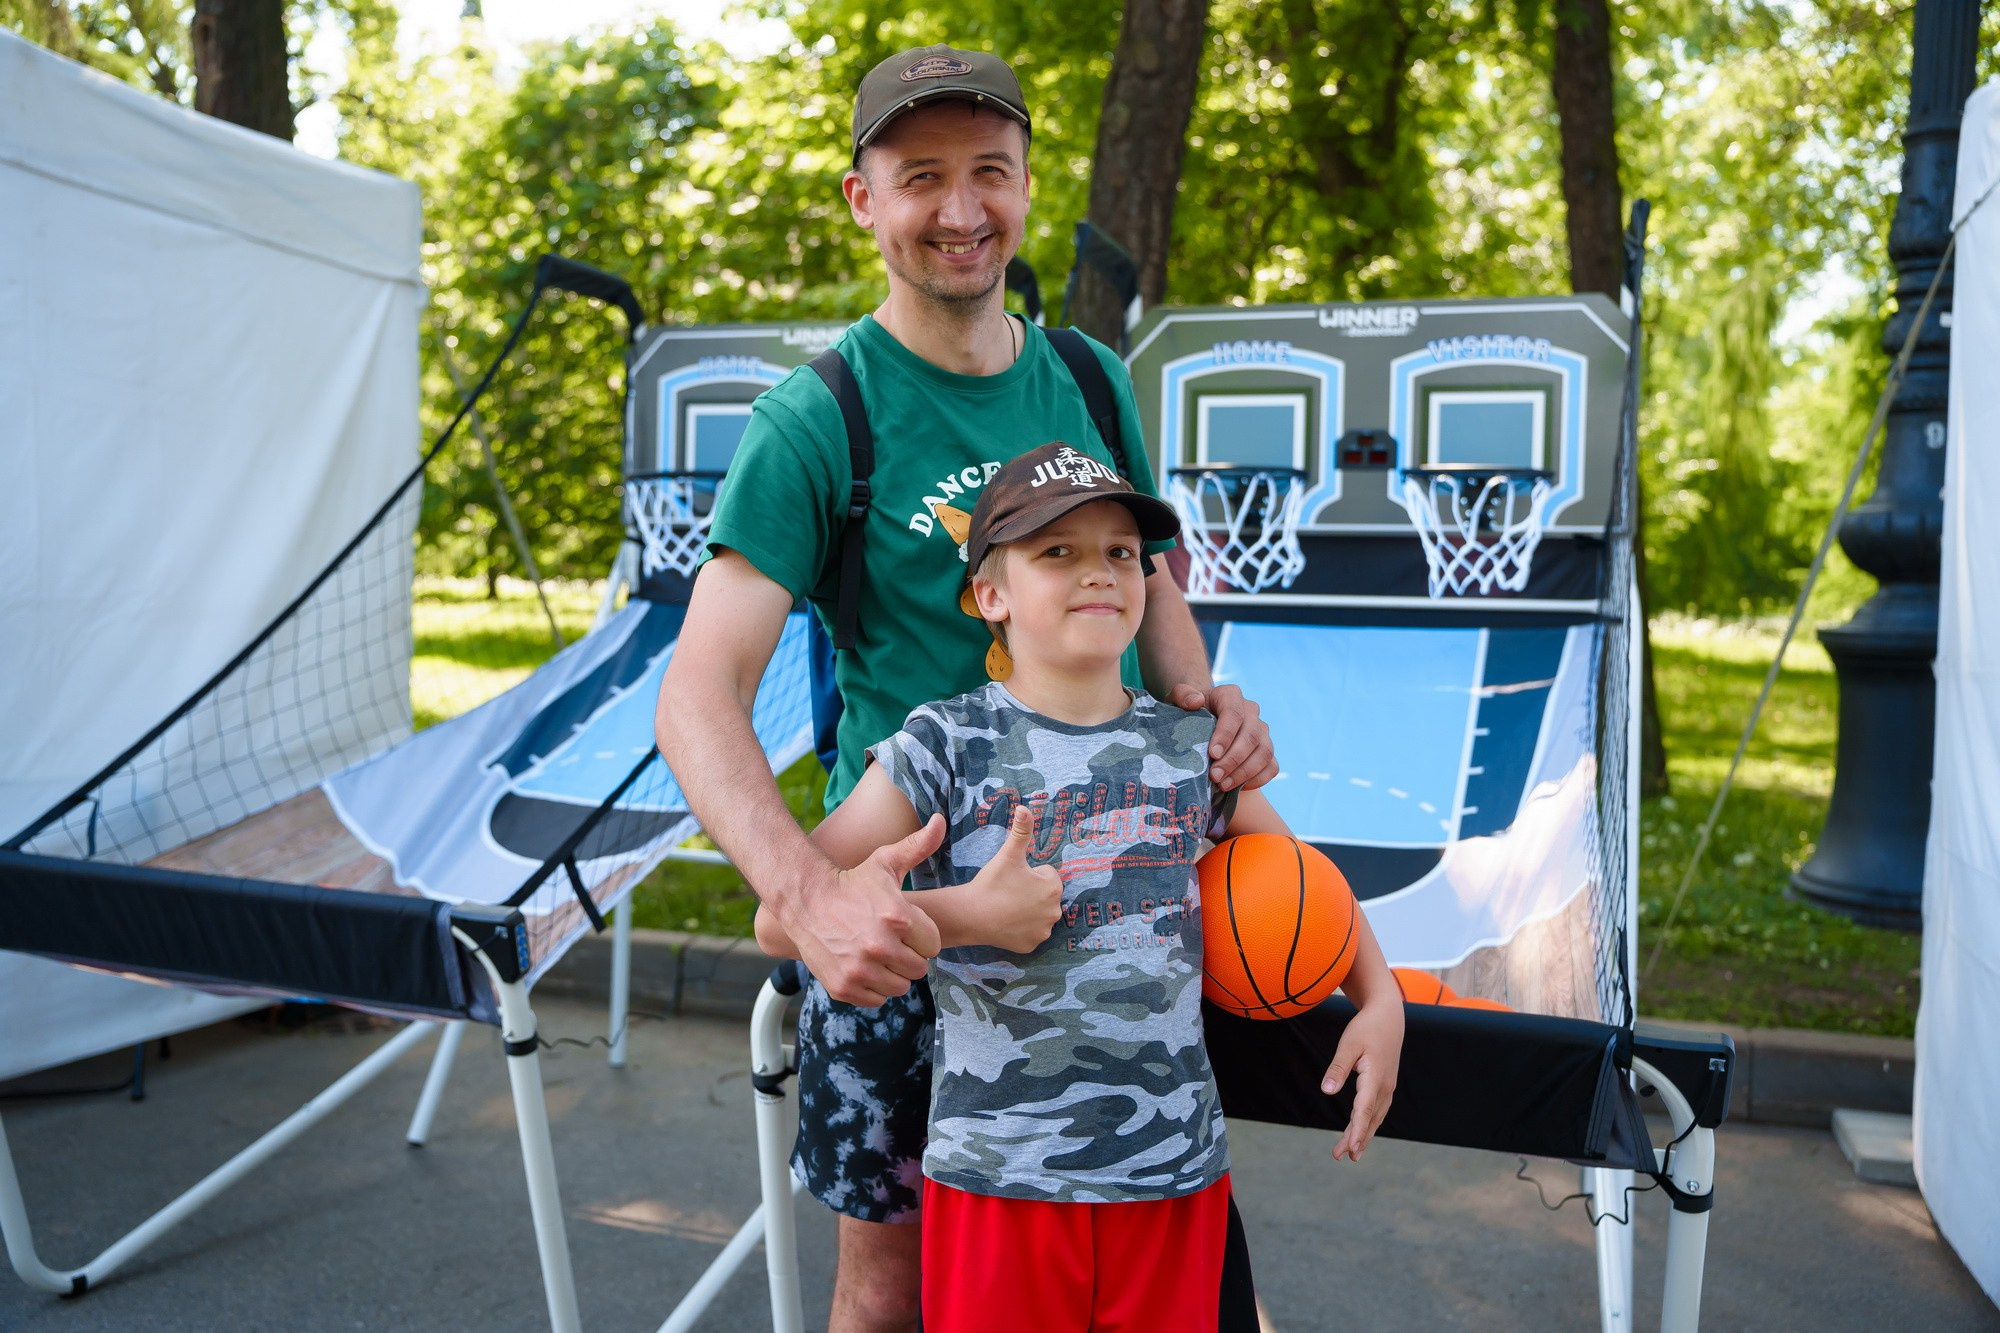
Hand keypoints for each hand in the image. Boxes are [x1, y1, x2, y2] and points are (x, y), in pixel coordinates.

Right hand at [784, 815, 945, 1007]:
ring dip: (892, 973)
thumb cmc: (851, 882)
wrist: (805, 900)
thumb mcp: (884, 862)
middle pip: (918, 968)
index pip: (933, 946)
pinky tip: (862, 965)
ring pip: (899, 986)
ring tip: (877, 952)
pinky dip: (872, 987)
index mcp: (897, 917)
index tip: (905, 927)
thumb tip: (940, 822)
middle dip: (908, 955)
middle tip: (890, 940)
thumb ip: (917, 846)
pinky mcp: (844, 987)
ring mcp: (860, 970)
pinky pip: (877, 999)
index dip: (921, 936)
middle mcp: (880, 946)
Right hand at [965, 807, 1063, 952]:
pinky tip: (1007, 922)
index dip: (1029, 874)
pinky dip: (1021, 929)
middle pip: (1044, 896)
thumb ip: (1022, 830)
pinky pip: (1030, 932)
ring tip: (1006, 906)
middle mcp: (1055, 912)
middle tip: (1008, 892)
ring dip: (1027, 910)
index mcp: (1053, 888)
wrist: (971, 914)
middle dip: (1030, 892)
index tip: (1013, 878)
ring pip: (1038, 914)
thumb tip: (1025, 807)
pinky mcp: (1032, 945)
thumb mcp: (1008, 854)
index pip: (1047, 875)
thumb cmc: (992, 882)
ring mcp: (1043, 931)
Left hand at [1167, 683, 1277, 790]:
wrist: (1200, 722)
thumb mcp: (1178, 699)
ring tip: (1223, 785)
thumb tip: (1196, 702)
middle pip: (1251, 735)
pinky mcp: (1266, 750)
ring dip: (1244, 772)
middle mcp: (1251, 711)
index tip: (1212, 754)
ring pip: (1264, 752)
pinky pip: (1271, 766)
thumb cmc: (1188, 712)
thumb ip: (1182, 695)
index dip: (1225, 735)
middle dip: (1233, 759)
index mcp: (1230, 695)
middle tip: (1215, 776)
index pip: (1234, 713)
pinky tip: (1236, 787)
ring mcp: (1262, 731)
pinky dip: (1257, 779)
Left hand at [1322, 997, 1403, 1161]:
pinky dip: (1368, 1123)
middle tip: (1342, 1158)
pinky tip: (1361, 1132)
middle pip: (1370, 1119)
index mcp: (1375, 1078)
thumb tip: (1327, 1091)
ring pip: (1375, 1117)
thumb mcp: (1348, 1045)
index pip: (1364, 1110)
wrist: (1389, 1017)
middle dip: (1357, 1139)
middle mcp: (1385, 1086)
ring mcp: (1387, 1087)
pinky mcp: (1385, 1085)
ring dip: (1363, 1134)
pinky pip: (1376, 1109)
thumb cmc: (1366, 1028)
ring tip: (1350, 1153)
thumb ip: (1337, 1069)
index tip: (1350, 1149)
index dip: (1357, 1131)